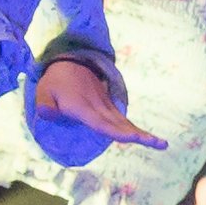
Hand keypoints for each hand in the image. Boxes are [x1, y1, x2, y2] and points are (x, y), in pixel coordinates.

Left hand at [33, 58, 163, 152]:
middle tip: (161, 144)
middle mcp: (98, 107)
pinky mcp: (107, 104)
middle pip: (121, 125)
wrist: (69, 61)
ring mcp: (105, 105)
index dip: (118, 132)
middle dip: (140, 135)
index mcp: (83, 107)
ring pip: (124, 122)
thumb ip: (45, 105)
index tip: (134, 137)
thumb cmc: (55, 80)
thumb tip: (46, 114)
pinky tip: (142, 137)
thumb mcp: (43, 92)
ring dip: (141, 132)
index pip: (103, 123)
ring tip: (160, 143)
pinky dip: (131, 128)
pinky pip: (120, 119)